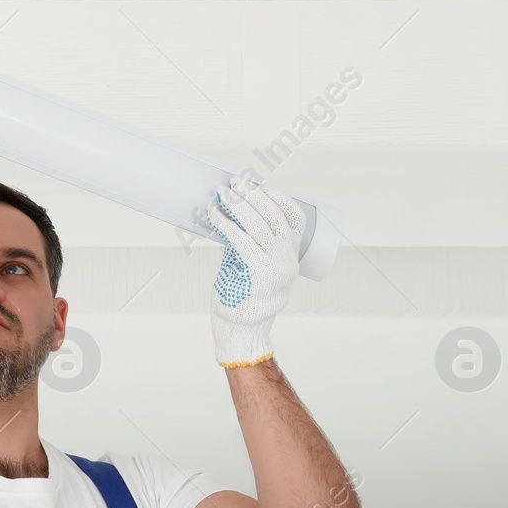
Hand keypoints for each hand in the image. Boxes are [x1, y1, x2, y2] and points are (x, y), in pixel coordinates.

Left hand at [206, 174, 305, 367]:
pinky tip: (213, 213)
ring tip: (222, 192)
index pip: (295, 218)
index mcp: (293, 253)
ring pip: (258, 225)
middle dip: (253, 195)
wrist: (243, 325)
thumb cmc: (245, 290)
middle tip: (235, 182)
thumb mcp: (256, 260)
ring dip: (238, 205)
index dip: (278, 197)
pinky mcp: (257, 273)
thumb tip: (233, 207)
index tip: (260, 183)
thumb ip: (252, 238)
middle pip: (274, 217)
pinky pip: (240, 240)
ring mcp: (275, 266)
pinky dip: (225, 223)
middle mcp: (287, 258)